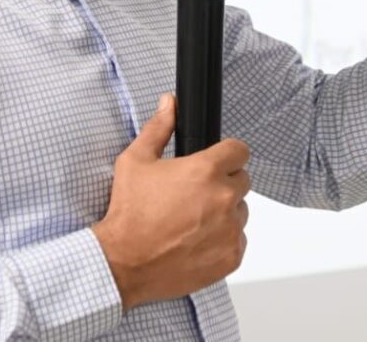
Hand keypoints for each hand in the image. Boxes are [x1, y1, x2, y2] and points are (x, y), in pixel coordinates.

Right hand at [92, 94, 250, 309]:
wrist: (124, 262)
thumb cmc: (129, 213)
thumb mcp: (136, 161)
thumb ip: (158, 128)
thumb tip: (169, 103)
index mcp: (206, 170)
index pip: (239, 151)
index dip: (227, 155)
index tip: (216, 163)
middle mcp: (223, 198)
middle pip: (242, 181)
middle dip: (223, 183)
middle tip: (196, 195)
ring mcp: (230, 229)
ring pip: (240, 212)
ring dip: (224, 213)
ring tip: (193, 220)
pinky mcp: (230, 256)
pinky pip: (238, 241)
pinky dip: (222, 240)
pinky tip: (197, 240)